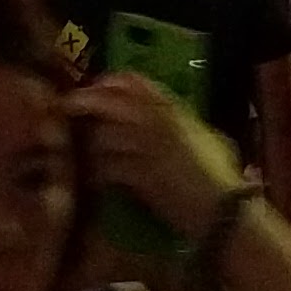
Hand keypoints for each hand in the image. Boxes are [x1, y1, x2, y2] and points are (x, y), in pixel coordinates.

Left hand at [66, 73, 241, 243]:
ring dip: (89, 146)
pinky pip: (106, 168)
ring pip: (102, 136)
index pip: (134, 81)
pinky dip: (97, 175)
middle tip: (68, 110)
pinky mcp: (140, 176)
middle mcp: (158, 121)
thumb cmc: (217, 176)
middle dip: (85, 103)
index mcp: (173, 109)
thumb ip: (179, 122)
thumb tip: (159, 116)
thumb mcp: (203, 138)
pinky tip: (95, 182)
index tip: (92, 89)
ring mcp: (147, 147)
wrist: (222, 210)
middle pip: (110, 101)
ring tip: (82, 157)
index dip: (107, 82)